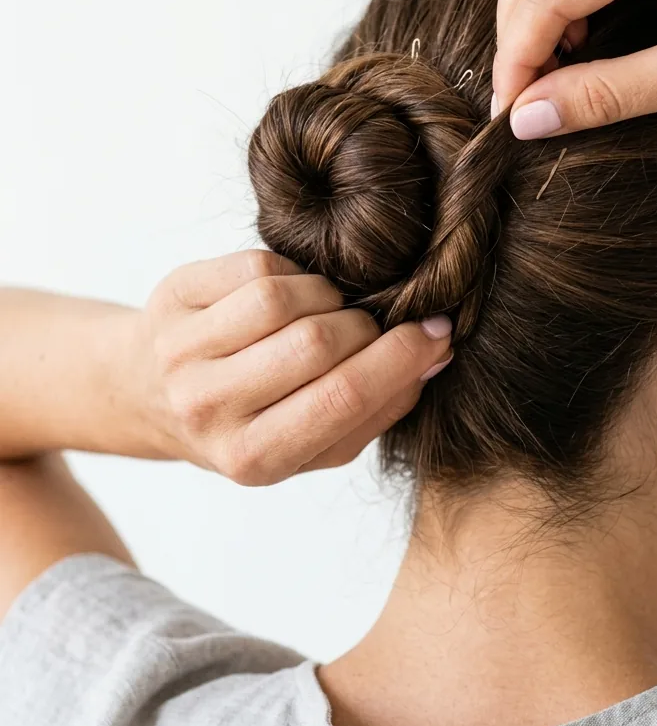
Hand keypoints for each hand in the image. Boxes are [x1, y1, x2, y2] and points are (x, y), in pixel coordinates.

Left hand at [127, 250, 452, 485]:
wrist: (150, 394)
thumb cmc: (250, 420)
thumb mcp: (314, 443)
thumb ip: (379, 408)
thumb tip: (436, 352)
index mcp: (253, 458)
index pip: (342, 400)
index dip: (399, 359)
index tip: (436, 332)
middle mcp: (209, 410)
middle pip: (316, 343)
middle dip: (362, 325)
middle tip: (369, 326)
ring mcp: (183, 354)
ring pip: (282, 299)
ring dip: (326, 295)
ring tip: (327, 310)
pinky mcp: (171, 301)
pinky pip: (255, 267)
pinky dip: (291, 271)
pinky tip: (290, 293)